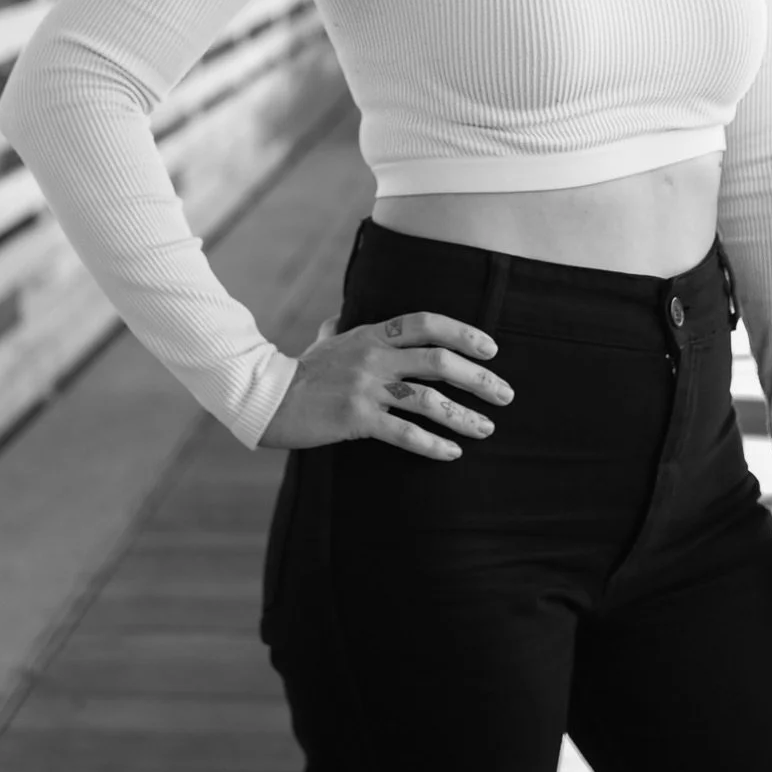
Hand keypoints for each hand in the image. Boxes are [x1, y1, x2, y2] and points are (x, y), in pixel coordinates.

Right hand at [257, 311, 514, 457]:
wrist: (266, 398)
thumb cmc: (299, 371)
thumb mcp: (323, 342)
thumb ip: (339, 328)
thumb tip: (340, 317)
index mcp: (372, 334)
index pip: (427, 323)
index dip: (463, 332)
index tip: (491, 348)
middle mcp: (374, 357)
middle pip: (439, 361)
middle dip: (479, 378)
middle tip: (505, 393)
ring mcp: (366, 388)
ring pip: (428, 400)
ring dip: (464, 415)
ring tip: (487, 428)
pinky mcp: (356, 420)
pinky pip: (404, 433)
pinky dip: (432, 445)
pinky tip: (452, 453)